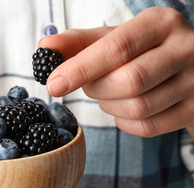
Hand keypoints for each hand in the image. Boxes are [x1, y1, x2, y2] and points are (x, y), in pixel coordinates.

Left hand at [40, 7, 193, 137]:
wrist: (188, 72)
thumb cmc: (141, 53)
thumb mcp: (113, 40)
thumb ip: (78, 43)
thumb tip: (45, 45)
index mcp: (161, 23)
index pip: (117, 48)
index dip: (81, 68)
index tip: (53, 83)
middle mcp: (185, 49)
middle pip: (129, 81)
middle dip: (97, 89)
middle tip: (90, 85)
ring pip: (138, 107)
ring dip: (110, 106)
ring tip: (109, 94)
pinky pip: (147, 127)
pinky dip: (124, 122)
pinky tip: (124, 109)